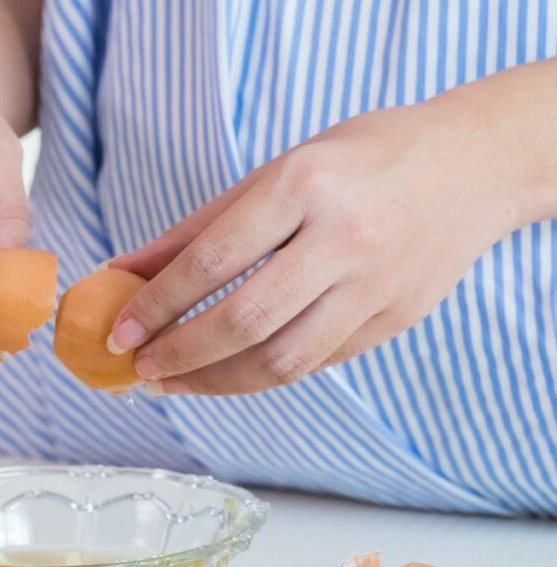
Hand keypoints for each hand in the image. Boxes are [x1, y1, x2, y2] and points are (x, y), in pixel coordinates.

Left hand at [105, 99, 528, 395]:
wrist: (471, 169)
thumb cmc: (358, 161)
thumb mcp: (274, 171)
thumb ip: (197, 229)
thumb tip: (123, 273)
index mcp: (304, 186)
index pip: (212, 261)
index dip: (157, 305)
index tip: (117, 334)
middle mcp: (343, 238)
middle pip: (245, 322)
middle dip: (180, 355)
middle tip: (139, 368)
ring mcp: (375, 286)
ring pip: (283, 360)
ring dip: (216, 382)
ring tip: (174, 382)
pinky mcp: (394, 320)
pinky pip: (316, 362)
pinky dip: (263, 374)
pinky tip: (228, 372)